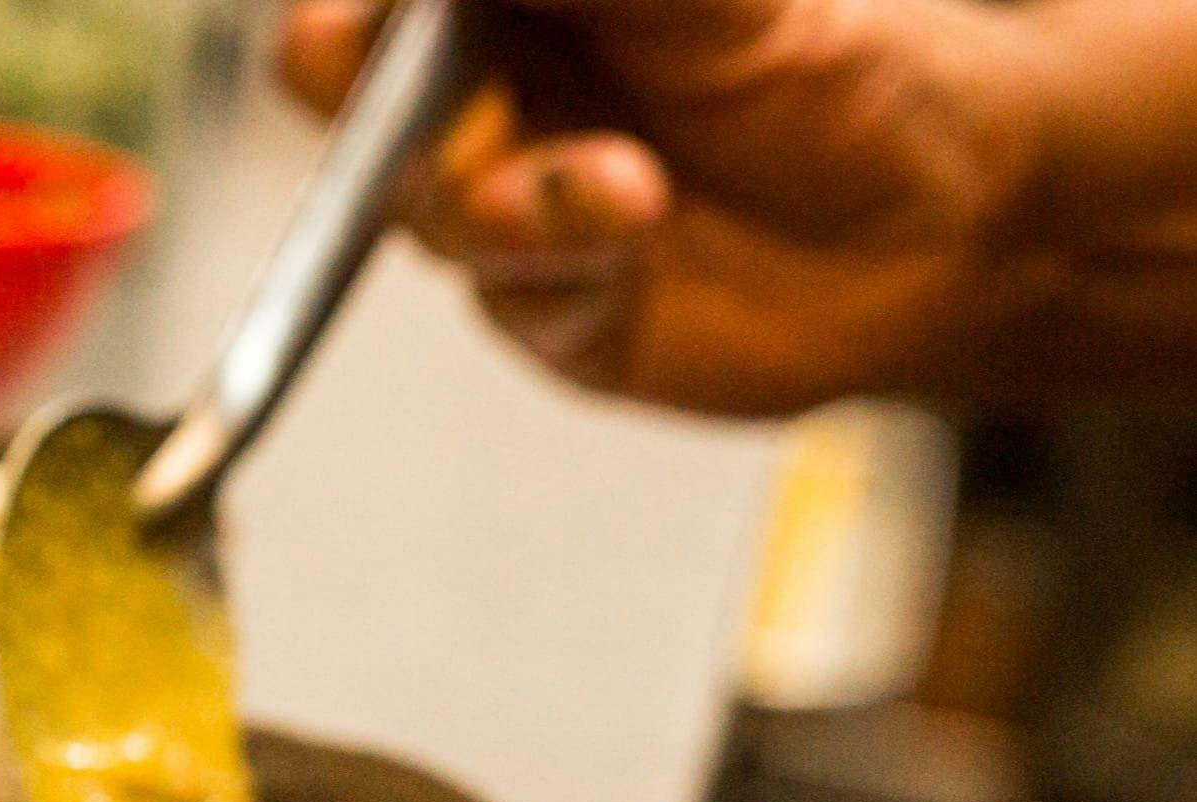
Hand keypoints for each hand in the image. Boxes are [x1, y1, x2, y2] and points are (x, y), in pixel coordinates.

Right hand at [277, 0, 1050, 412]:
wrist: (938, 234)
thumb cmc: (842, 70)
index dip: (367, 8)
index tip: (387, 15)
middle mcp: (488, 78)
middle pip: (340, 73)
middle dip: (355, 78)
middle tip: (362, 54)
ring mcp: (501, 189)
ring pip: (416, 192)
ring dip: (503, 190)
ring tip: (626, 188)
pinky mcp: (537, 295)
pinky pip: (502, 279)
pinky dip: (563, 254)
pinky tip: (640, 231)